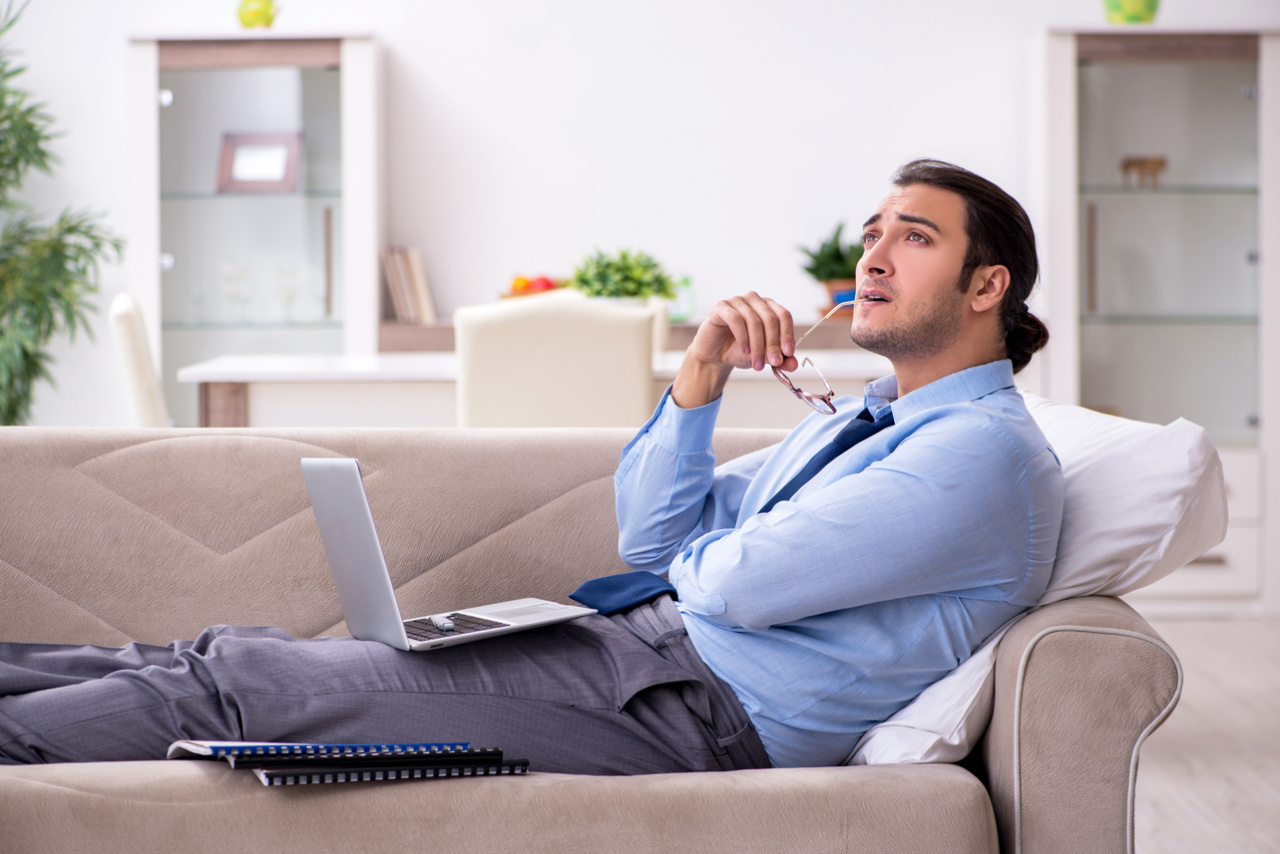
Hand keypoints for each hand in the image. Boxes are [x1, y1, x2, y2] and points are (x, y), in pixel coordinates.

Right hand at [672, 292, 798, 408]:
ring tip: (757, 364)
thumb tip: (794, 364)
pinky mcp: (721, 307)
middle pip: (770, 319)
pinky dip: (743, 337)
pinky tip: (745, 350)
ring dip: (757, 345)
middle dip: (773, 343)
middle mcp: (754, 300)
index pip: (783, 316)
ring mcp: (737, 301)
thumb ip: (780, 360)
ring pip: (754, 321)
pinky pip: (736, 319)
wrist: (715, 356)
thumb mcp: (763, 357)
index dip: (787, 334)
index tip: (788, 353)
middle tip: (773, 362)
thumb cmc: (740, 351)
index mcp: (768, 307)